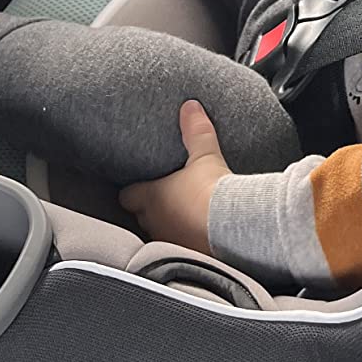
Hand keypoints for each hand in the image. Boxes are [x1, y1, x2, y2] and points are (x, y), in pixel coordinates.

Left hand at [118, 100, 229, 253]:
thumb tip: (190, 106)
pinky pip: (179, 247)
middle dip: (149, 208)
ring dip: (167, 225)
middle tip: (163, 197)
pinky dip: (185, 240)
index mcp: (151, 197)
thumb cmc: (212, 191)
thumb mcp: (204, 155)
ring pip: (159, 233)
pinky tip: (197, 234)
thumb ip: (195, 131)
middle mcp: (155, 222)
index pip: (127, 196)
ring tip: (181, 216)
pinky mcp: (187, 254)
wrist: (234, 227)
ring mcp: (170, 241)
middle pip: (141, 215)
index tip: (139, 184)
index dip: (132, 190)